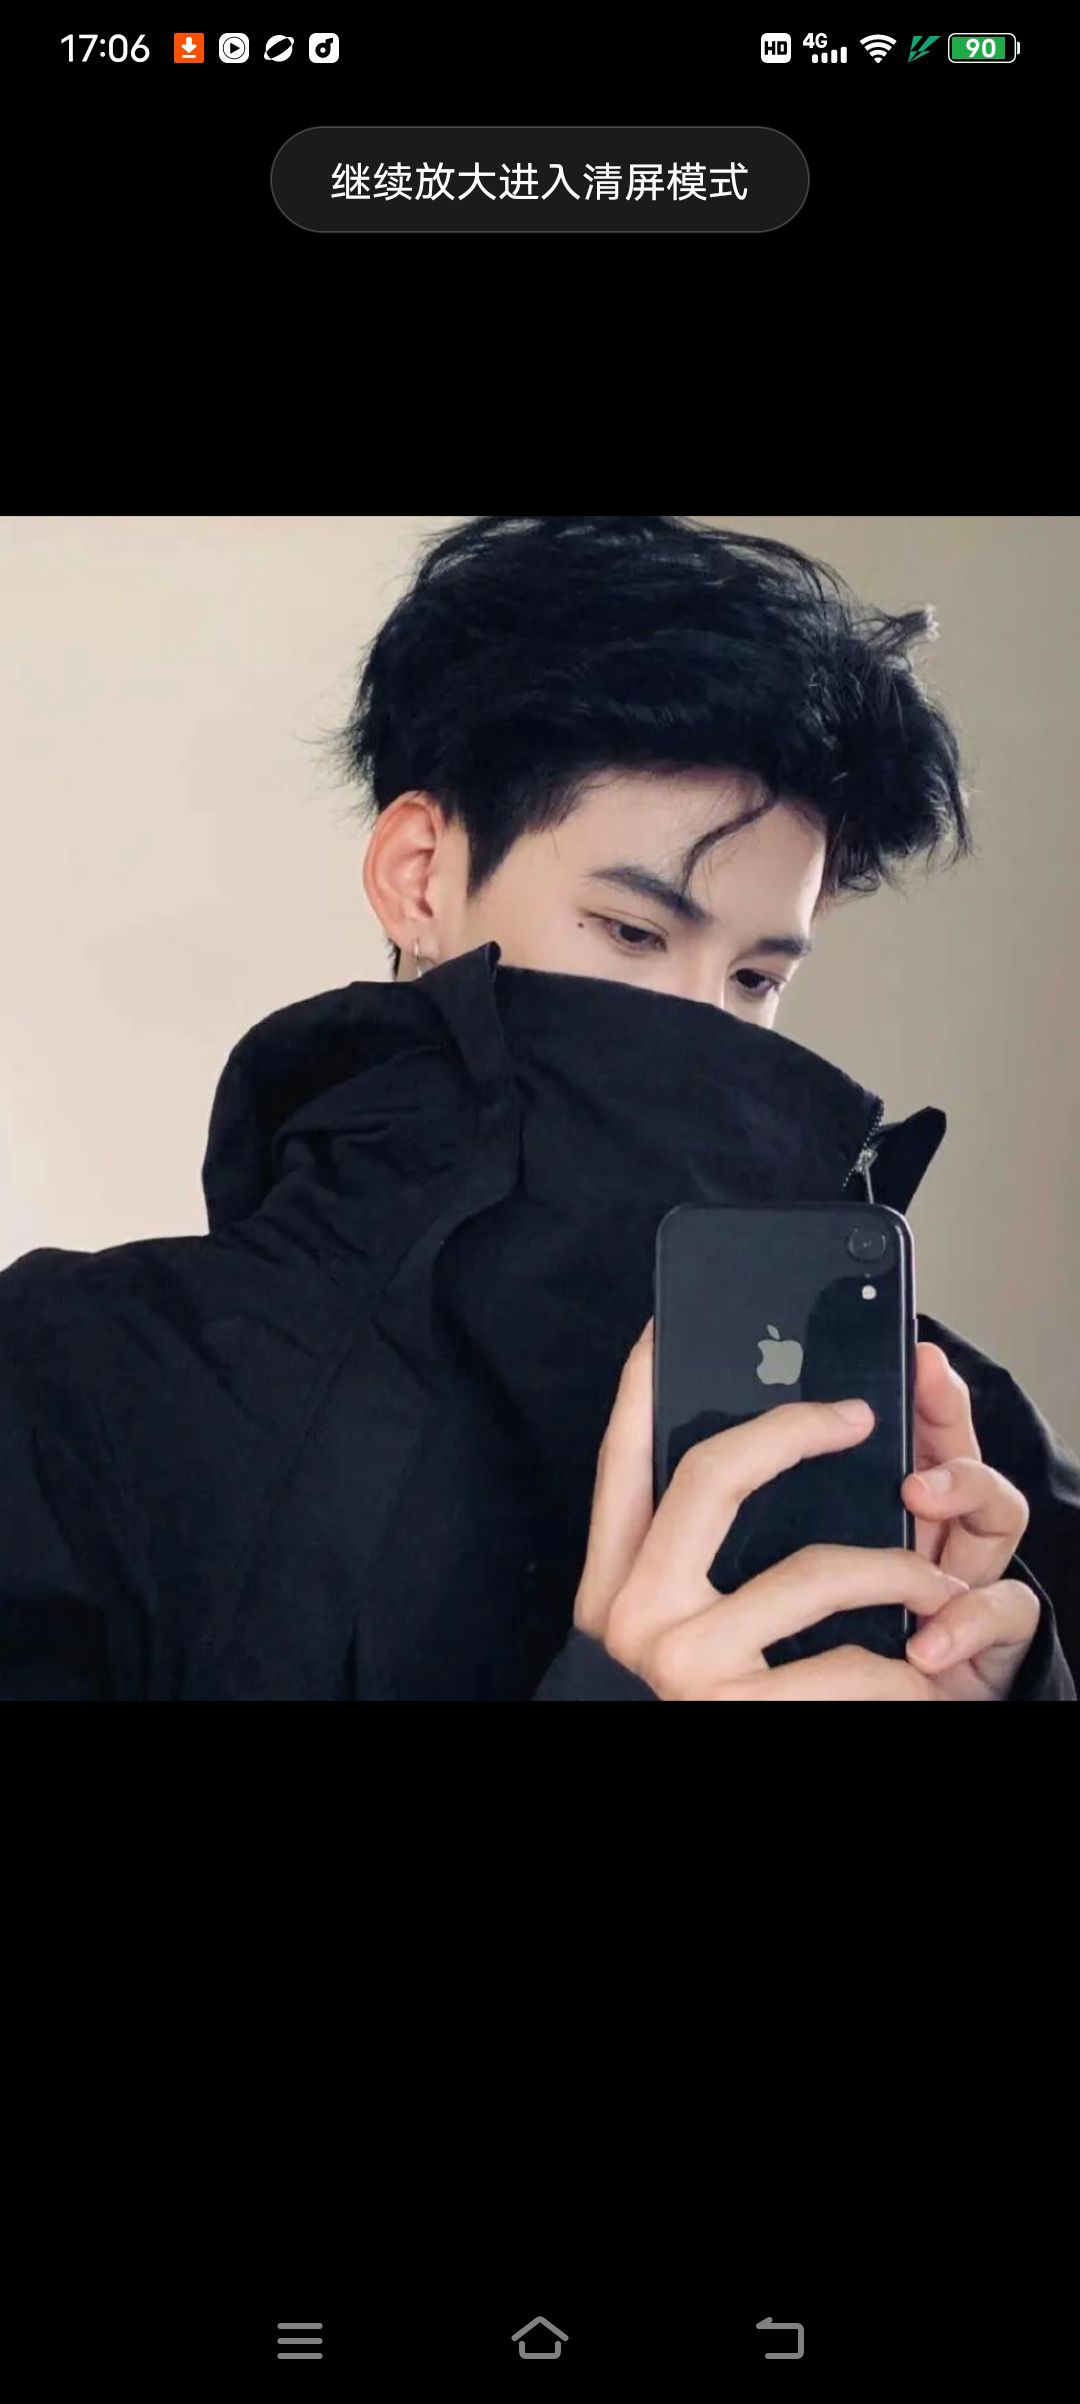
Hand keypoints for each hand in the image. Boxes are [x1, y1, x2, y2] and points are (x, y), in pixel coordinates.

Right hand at [573, 1322, 1038, 1698]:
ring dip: (899, 1573)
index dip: (638, 1384)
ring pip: (815, 1570)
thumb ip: (691, 1544)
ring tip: (935, 1582)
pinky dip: (905, 1668)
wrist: (690, 1775)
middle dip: (794, 1428)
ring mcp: (686, 1665)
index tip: (662, 1323)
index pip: (620, 1459)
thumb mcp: (679, 1618)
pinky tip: (920, 1670)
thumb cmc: (712, 1696)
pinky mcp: (742, 1713)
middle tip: (859, 1417)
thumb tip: (739, 1437)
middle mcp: (636, 1614)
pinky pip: (854, 1663)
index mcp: (616, 1581)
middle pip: (712, 1473)